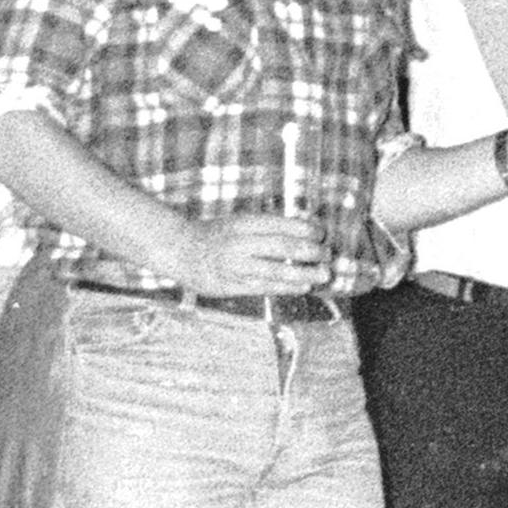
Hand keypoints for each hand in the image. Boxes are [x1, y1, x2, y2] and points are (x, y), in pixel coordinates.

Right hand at [176, 211, 324, 299]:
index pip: (282, 225)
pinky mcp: (231, 285)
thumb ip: (268, 225)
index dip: (306, 230)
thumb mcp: (239, 220)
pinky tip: (303, 286)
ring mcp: (235, 266)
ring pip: (276, 272)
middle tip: (327, 255)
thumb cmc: (217, 233)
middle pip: (283, 248)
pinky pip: (264, 287)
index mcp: (243, 222)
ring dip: (304, 273)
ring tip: (323, 274)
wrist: (181, 250)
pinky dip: (286, 287)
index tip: (321, 233)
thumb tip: (306, 228)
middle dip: (310, 252)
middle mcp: (240, 243)